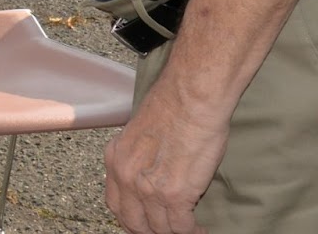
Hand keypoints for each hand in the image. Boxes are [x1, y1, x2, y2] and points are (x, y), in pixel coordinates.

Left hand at [103, 75, 226, 233]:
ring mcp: (149, 188)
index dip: (131, 220)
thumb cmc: (173, 105)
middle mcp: (126, 176)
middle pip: (134, 223)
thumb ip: (138, 158)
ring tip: (189, 229)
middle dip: (150, 231)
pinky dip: (193, 231)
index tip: (144, 224)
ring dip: (175, 232)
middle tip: (166, 230)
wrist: (191, 98)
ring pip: (160, 229)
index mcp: (116, 158)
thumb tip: (150, 175)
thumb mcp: (139, 132)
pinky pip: (182, 227)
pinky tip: (201, 229)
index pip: (116, 205)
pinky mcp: (175, 195)